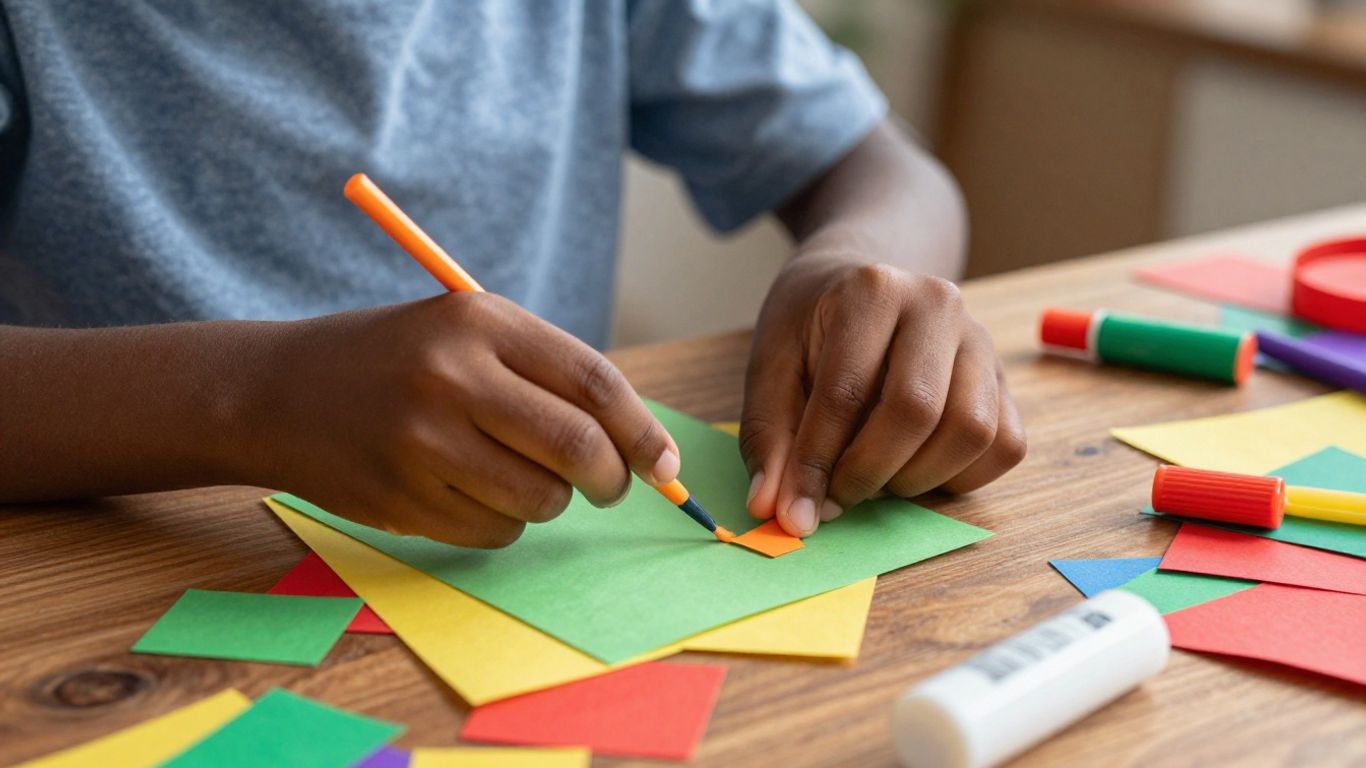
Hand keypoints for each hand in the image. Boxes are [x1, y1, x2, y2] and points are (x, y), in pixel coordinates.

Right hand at [243, 294, 678, 546]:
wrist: (275, 391)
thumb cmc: (393, 359)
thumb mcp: (464, 330)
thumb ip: (545, 373)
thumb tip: (635, 442)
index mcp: (480, 321)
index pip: (594, 382)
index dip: (642, 430)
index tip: (663, 464)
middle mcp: (453, 376)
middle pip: (576, 447)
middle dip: (611, 479)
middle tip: (608, 486)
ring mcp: (422, 441)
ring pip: (540, 498)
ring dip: (552, 501)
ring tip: (521, 477)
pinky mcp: (401, 496)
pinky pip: (494, 530)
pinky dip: (503, 522)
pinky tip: (468, 492)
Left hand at [739, 252, 1025, 536]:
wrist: (864, 295)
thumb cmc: (813, 330)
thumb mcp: (770, 367)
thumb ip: (768, 437)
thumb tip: (775, 510)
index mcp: (872, 291)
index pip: (846, 392)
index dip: (816, 462)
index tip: (796, 511)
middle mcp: (938, 305)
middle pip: (917, 411)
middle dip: (868, 473)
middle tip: (835, 497)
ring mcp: (981, 341)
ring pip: (971, 432)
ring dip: (917, 478)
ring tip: (876, 475)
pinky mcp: (1005, 380)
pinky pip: (1005, 446)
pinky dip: (961, 477)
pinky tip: (916, 467)